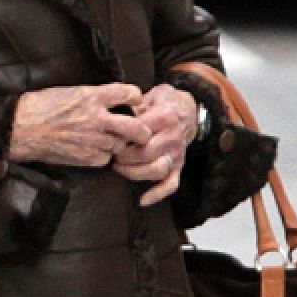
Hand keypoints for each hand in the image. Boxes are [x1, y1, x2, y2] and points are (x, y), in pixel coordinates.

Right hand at [9, 82, 147, 167]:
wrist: (19, 129)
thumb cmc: (39, 107)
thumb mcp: (69, 92)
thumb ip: (93, 97)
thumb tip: (111, 101)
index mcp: (92, 97)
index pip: (128, 93)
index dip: (136, 98)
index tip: (135, 102)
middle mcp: (96, 118)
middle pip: (136, 126)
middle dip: (142, 131)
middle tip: (142, 133)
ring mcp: (92, 140)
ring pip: (120, 145)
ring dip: (117, 143)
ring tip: (105, 141)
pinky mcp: (86, 158)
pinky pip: (105, 159)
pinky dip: (102, 156)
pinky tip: (91, 150)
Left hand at [110, 83, 197, 206]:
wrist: (187, 110)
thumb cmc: (163, 102)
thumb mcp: (151, 95)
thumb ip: (135, 105)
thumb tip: (116, 115)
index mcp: (164, 118)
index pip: (139, 132)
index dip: (121, 137)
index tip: (109, 137)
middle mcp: (172, 138)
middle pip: (145, 154)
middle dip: (124, 157)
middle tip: (111, 154)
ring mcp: (176, 154)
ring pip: (156, 171)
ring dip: (134, 173)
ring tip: (118, 168)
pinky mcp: (178, 166)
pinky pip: (171, 184)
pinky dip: (157, 194)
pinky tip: (142, 200)